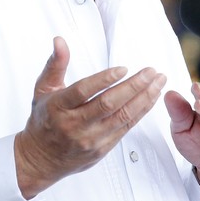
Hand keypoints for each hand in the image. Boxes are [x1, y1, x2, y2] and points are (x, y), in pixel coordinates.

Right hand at [14, 36, 165, 198]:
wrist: (42, 159)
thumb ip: (55, 64)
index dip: (104, 79)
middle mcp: (74, 124)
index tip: (123, 69)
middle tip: (150, 72)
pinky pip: (126, 128)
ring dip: (144, 98)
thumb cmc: (43, 120)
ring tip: (157, 82)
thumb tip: (60, 41)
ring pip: (122, 117)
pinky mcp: (102, 148)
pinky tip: (150, 99)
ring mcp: (90, 139)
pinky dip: (141, 112)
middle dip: (134, 86)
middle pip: (108, 104)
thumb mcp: (42, 90)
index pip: (83, 91)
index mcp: (58, 107)